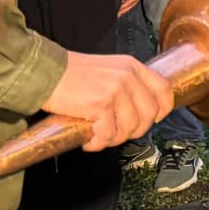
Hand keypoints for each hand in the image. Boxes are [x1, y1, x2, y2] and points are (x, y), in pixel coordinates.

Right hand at [47, 52, 172, 150]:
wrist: (44, 72)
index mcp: (132, 67)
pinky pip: (107, 135)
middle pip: (148, 116)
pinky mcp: (101, 105)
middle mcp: (128, 77)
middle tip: (114, 133)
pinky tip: (88, 139)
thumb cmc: (71, 74)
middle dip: (132, 132)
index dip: (162, 111)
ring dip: (112, 139)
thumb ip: (127, 85)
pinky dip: (97, 143)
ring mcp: (116, 91)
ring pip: (128, 129)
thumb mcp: (109, 70)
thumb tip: (139, 111)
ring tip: (98, 136)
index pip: (164, 91)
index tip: (152, 120)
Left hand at [118, 0, 151, 17]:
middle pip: (133, 3)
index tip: (118, 11)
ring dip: (127, 6)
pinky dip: (129, 1)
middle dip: (126, 9)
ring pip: (134, 1)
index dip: (125, 7)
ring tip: (121, 10)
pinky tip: (125, 1)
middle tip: (119, 14)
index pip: (132, 1)